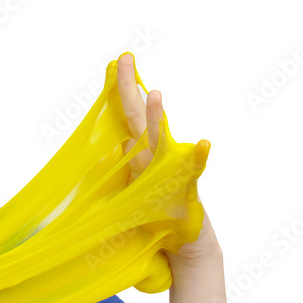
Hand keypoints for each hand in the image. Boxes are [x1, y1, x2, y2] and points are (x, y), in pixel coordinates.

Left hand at [115, 53, 219, 268]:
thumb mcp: (127, 191)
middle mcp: (153, 156)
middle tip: (124, 58)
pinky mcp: (187, 188)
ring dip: (157, 117)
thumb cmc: (155, 217)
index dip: (119, 91)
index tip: (114, 63)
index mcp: (137, 154)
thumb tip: (98, 154)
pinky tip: (204, 142)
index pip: (125, 117)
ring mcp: (172, 169)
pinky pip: (194, 170)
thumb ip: (118, 170)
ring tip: (153, 93)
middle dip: (129, 87)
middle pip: (137, 117)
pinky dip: (200, 156)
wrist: (183, 243)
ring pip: (161, 139)